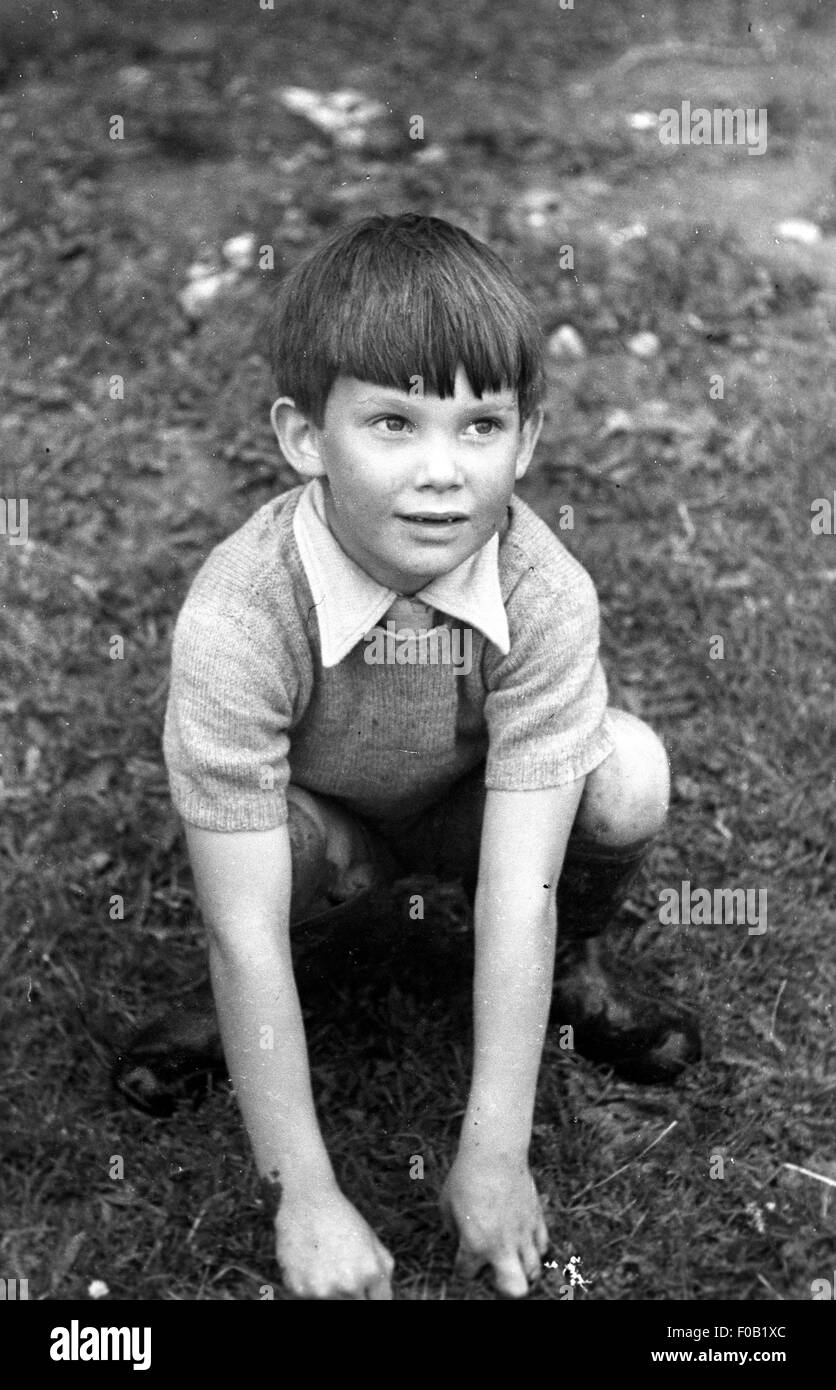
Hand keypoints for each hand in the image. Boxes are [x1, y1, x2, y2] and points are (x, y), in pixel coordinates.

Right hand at [275, 1186, 394, 1298]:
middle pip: (355, 1306)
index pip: (378, 1304)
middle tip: (340, 1268)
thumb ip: (383, 1277)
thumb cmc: (343, 1221)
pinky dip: (308, 1288)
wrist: (308, 1199)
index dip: (369, 1295)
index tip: (362, 1288)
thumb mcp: (373, 1243)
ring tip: (323, 1266)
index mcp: (370, 1273)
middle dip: (351, 1294)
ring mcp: (321, 1290)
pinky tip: (308, 1265)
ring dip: (328, 1293)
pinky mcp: (297, 1290)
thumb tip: (380, 1301)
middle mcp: (348, 1285)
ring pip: (330, 1304)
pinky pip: (307, 1299)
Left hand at [440, 1152, 548, 1297]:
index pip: (466, 1273)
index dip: (461, 1268)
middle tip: (495, 1276)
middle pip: (515, 1290)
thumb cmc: (466, 1177)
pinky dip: (534, 1249)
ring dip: (522, 1271)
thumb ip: (453, 1229)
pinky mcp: (537, 1219)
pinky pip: (542, 1246)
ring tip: (512, 1261)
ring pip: (534, 1271)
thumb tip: (460, 1238)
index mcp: (476, 1245)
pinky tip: (523, 1241)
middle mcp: (502, 1246)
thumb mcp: (447, 1205)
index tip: (462, 1257)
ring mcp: (523, 1234)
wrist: (494, 1152)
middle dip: (503, 1290)